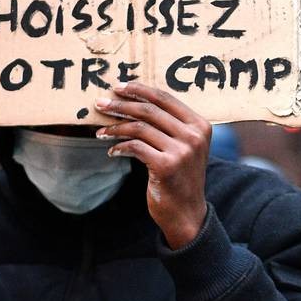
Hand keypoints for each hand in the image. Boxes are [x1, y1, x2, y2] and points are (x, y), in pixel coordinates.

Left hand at [94, 82, 210, 248]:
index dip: (140, 90)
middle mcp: (194, 136)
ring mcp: (182, 151)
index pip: (165, 98)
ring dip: (115, 128)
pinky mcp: (166, 166)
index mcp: (200, 125)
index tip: (119, 87)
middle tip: (100, 104)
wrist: (186, 213)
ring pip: (139, 127)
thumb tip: (134, 101)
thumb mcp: (184, 148)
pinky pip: (135, 147)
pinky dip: (119, 147)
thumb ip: (170, 126)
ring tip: (101, 132)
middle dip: (121, 105)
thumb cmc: (180, 178)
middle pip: (150, 110)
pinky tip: (112, 151)